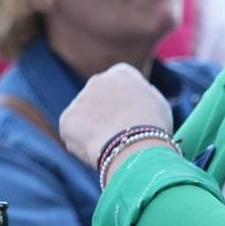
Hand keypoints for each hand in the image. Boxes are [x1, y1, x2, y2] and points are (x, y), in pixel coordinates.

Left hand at [59, 64, 173, 167]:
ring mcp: (79, 100)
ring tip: (109, 148)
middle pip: (99, 100)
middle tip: (117, 138)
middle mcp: (97, 80)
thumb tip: (135, 100)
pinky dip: (82, 145)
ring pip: (85, 118)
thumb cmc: (153, 126)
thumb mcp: (158, 103)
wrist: (134, 144)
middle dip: (105, 116)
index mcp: (121, 73)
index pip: (119, 85)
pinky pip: (73, 134)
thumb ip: (142, 97)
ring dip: (93, 131)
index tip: (131, 121)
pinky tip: (96, 152)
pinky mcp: (67, 120)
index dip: (125, 105)